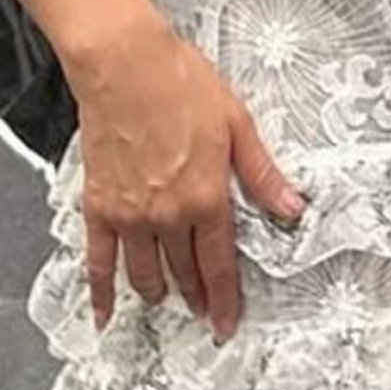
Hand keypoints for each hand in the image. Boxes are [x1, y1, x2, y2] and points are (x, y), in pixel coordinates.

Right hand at [68, 14, 304, 342]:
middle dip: (197, 297)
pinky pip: (98, 260)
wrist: (125, 66)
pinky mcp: (99, 207)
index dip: (226, 298)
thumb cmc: (181, 84)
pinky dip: (101, 291)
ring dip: (160, 292)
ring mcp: (130, 215)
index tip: (228, 323)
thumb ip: (262, 173)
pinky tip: (103, 314)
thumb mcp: (237, 123)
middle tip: (204, 315)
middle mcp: (168, 215)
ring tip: (168, 302)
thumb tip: (292, 207)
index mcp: (206, 197)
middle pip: (185, 271)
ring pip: (146, 273)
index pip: (219, 263)